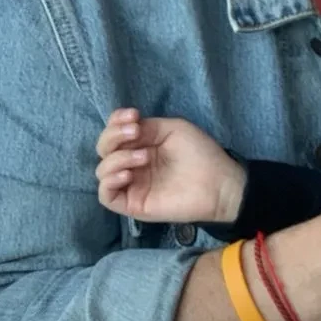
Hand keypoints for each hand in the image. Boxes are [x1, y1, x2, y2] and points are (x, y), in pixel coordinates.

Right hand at [96, 108, 245, 222]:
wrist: (218, 182)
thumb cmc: (200, 153)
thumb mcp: (173, 129)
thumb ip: (147, 127)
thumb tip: (125, 131)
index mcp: (141, 145)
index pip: (113, 132)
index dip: (115, 121)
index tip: (132, 116)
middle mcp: (132, 164)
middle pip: (103, 149)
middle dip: (113, 136)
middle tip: (135, 132)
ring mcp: (132, 184)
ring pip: (102, 171)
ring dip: (117, 158)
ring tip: (144, 157)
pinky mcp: (133, 204)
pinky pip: (105, 195)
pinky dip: (110, 181)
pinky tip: (128, 174)